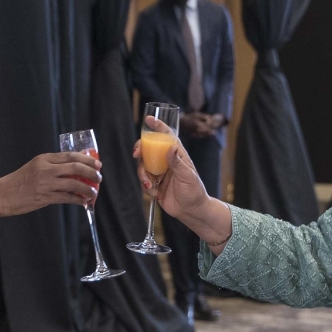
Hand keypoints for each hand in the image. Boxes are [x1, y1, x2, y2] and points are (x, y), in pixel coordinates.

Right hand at [0, 152, 100, 217]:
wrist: (2, 194)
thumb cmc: (19, 181)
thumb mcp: (35, 167)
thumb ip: (52, 166)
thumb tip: (75, 170)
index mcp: (44, 159)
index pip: (70, 156)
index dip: (87, 160)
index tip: (97, 164)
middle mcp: (46, 169)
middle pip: (75, 167)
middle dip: (91, 173)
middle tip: (99, 178)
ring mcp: (45, 183)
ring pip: (74, 183)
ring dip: (87, 188)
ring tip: (93, 192)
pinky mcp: (44, 197)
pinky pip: (66, 198)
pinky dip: (78, 199)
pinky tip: (84, 201)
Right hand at [134, 117, 230, 250]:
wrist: (191, 211)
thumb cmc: (194, 192)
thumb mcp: (188, 177)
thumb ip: (177, 162)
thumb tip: (171, 146)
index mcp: (177, 155)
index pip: (167, 136)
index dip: (158, 126)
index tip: (149, 119)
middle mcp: (167, 160)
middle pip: (149, 148)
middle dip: (140, 149)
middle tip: (136, 154)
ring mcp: (160, 171)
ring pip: (143, 165)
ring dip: (143, 175)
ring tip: (150, 186)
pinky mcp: (154, 183)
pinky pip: (144, 180)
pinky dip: (146, 186)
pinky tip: (156, 194)